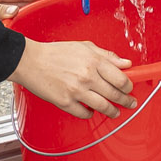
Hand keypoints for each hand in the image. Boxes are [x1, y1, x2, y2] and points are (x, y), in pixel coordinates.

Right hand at [12, 37, 133, 117]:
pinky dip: (90, 114)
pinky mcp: (65, 102)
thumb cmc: (55, 53)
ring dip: (112, 111)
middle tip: (130, 103)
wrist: (30, 61)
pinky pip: (84, 113)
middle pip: (115, 94)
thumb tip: (125, 63)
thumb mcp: (84, 47)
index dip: (129, 86)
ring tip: (115, 112)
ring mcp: (76, 91)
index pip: (121, 78)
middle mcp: (87, 77)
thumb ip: (106, 55)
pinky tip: (91, 111)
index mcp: (93, 62)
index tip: (130, 88)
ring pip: (103, 107)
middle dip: (126, 101)